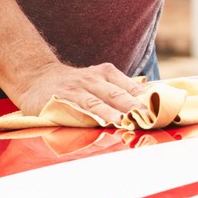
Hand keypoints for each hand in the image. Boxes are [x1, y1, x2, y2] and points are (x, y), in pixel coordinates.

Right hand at [10, 61, 148, 124]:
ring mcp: (76, 89)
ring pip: (96, 101)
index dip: (145, 98)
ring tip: (122, 122)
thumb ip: (119, 90)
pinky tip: (95, 124)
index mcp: (106, 73)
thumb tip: (149, 101)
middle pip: (117, 93)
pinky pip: (75, 109)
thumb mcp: (98, 80)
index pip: (130, 86)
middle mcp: (93, 79)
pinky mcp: (61, 99)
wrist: (37, 78)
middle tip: (148, 117)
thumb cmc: (76, 85)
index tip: (160, 109)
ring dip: (110, 112)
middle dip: (133, 106)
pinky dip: (86, 117)